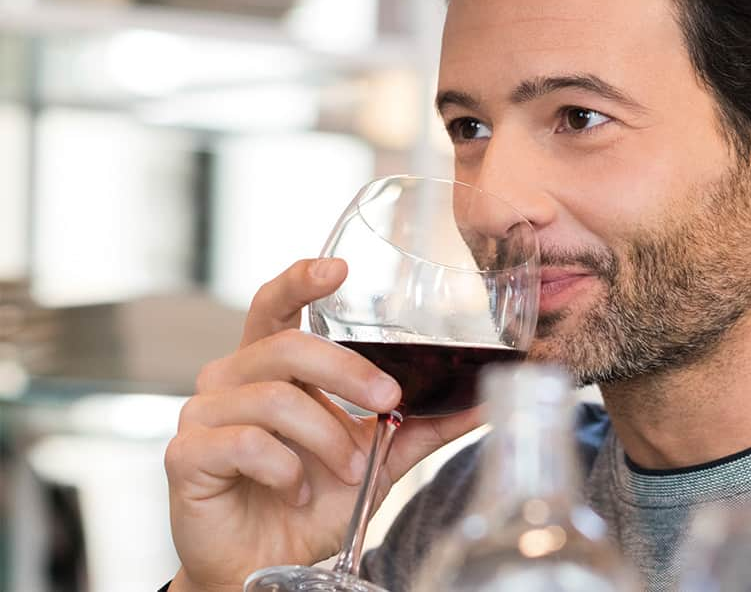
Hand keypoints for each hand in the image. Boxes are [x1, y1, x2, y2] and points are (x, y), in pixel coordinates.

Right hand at [163, 258, 484, 591]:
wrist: (264, 565)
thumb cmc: (312, 502)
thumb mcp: (378, 459)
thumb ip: (422, 426)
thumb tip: (483, 402)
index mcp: (270, 366)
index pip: (275, 304)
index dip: (301, 280)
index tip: (340, 268)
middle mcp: (230, 379)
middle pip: (290, 346)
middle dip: (349, 374)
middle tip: (388, 402)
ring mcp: (202, 414)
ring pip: (275, 399)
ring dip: (327, 438)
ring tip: (348, 471)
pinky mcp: (186, 454)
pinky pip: (245, 442)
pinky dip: (285, 468)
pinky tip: (294, 489)